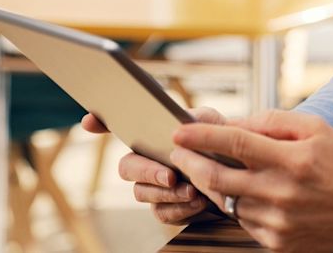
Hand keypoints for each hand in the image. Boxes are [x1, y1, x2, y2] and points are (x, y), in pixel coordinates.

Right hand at [83, 106, 228, 224]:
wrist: (243, 176)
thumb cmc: (223, 146)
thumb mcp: (215, 125)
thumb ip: (198, 119)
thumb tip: (180, 122)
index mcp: (154, 136)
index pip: (120, 127)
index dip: (100, 122)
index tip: (90, 121)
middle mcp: (148, 161)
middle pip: (127, 167)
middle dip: (147, 172)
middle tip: (170, 176)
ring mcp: (154, 187)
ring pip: (142, 193)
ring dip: (167, 193)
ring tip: (192, 190)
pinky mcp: (167, 209)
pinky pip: (161, 213)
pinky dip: (180, 209)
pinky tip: (198, 202)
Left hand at [170, 111, 332, 251]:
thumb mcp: (315, 128)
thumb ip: (273, 121)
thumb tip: (233, 122)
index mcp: (292, 160)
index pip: (235, 143)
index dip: (202, 136)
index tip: (180, 131)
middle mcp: (282, 193)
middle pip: (218, 177)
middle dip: (190, 162)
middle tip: (179, 152)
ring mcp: (278, 222)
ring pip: (227, 201)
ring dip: (214, 184)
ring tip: (213, 169)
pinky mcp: (277, 242)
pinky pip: (242, 221)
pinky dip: (238, 204)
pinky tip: (248, 193)